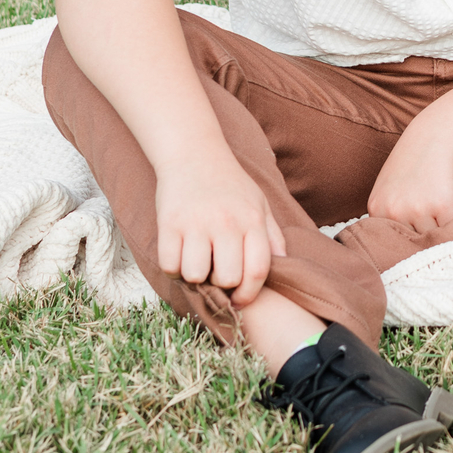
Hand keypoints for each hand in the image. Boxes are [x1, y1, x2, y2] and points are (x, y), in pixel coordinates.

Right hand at [155, 158, 286, 306]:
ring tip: (197, 260)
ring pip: (195, 275)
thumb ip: (272, 236)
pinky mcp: (169, 223)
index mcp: (252, 220)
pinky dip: (173, 267)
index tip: (240, 300)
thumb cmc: (229, 184)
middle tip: (216, 271)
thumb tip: (283, 265)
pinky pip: (169, 265)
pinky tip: (180, 254)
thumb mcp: (259, 204)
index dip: (249, 294)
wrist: (194, 153)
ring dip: (195, 276)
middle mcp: (226, 222)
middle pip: (227, 278)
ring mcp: (196, 223)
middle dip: (221, 284)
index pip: (257, 271)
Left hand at [366, 119, 452, 234]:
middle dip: (421, 236)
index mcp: (376, 208)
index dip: (403, 240)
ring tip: (440, 215)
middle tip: (429, 225)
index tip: (411, 238)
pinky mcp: (442, 206)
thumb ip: (390, 216)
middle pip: (411, 243)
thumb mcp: (390, 189)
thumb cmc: (415, 162)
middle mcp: (393, 211)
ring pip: (431, 239)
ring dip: (439, 231)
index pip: (390, 240)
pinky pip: (450, 229)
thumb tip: (399, 248)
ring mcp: (418, 209)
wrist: (437, 135)